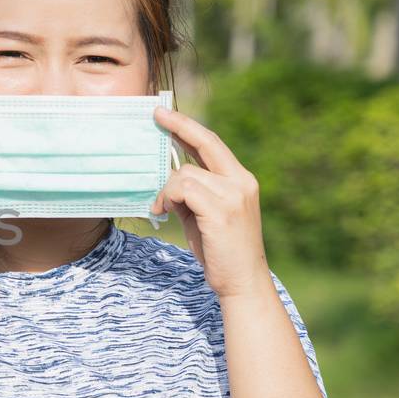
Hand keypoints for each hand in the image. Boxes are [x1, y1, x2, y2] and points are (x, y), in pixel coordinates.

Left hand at [149, 106, 272, 300]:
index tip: (167, 115)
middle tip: (156, 114)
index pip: (213, 144)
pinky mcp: (221, 210)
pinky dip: (167, 198)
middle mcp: (241, 182)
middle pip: (206, 142)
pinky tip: (163, 212)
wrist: (242, 282)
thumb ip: (192, 193)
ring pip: (185, 173)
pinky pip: (182, 189)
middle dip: (179, 125)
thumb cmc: (221, 251)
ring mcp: (233, 195)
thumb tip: (167, 177)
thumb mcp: (205, 215)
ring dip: (166, 189)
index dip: (189, 127)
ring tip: (163, 209)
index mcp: (240, 180)